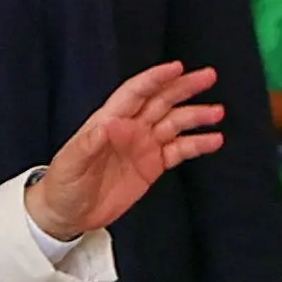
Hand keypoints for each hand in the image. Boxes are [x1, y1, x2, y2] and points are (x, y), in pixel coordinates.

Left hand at [30, 63, 223, 239]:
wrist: (69, 213)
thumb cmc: (63, 185)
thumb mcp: (72, 163)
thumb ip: (91, 143)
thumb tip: (112, 124)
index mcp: (109, 121)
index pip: (136, 93)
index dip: (156, 79)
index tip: (176, 68)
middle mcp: (130, 129)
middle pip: (162, 101)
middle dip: (185, 88)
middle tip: (208, 77)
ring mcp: (143, 146)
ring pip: (175, 123)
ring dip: (196, 116)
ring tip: (217, 112)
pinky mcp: (153, 166)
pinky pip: (180, 151)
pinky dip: (197, 144)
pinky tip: (213, 140)